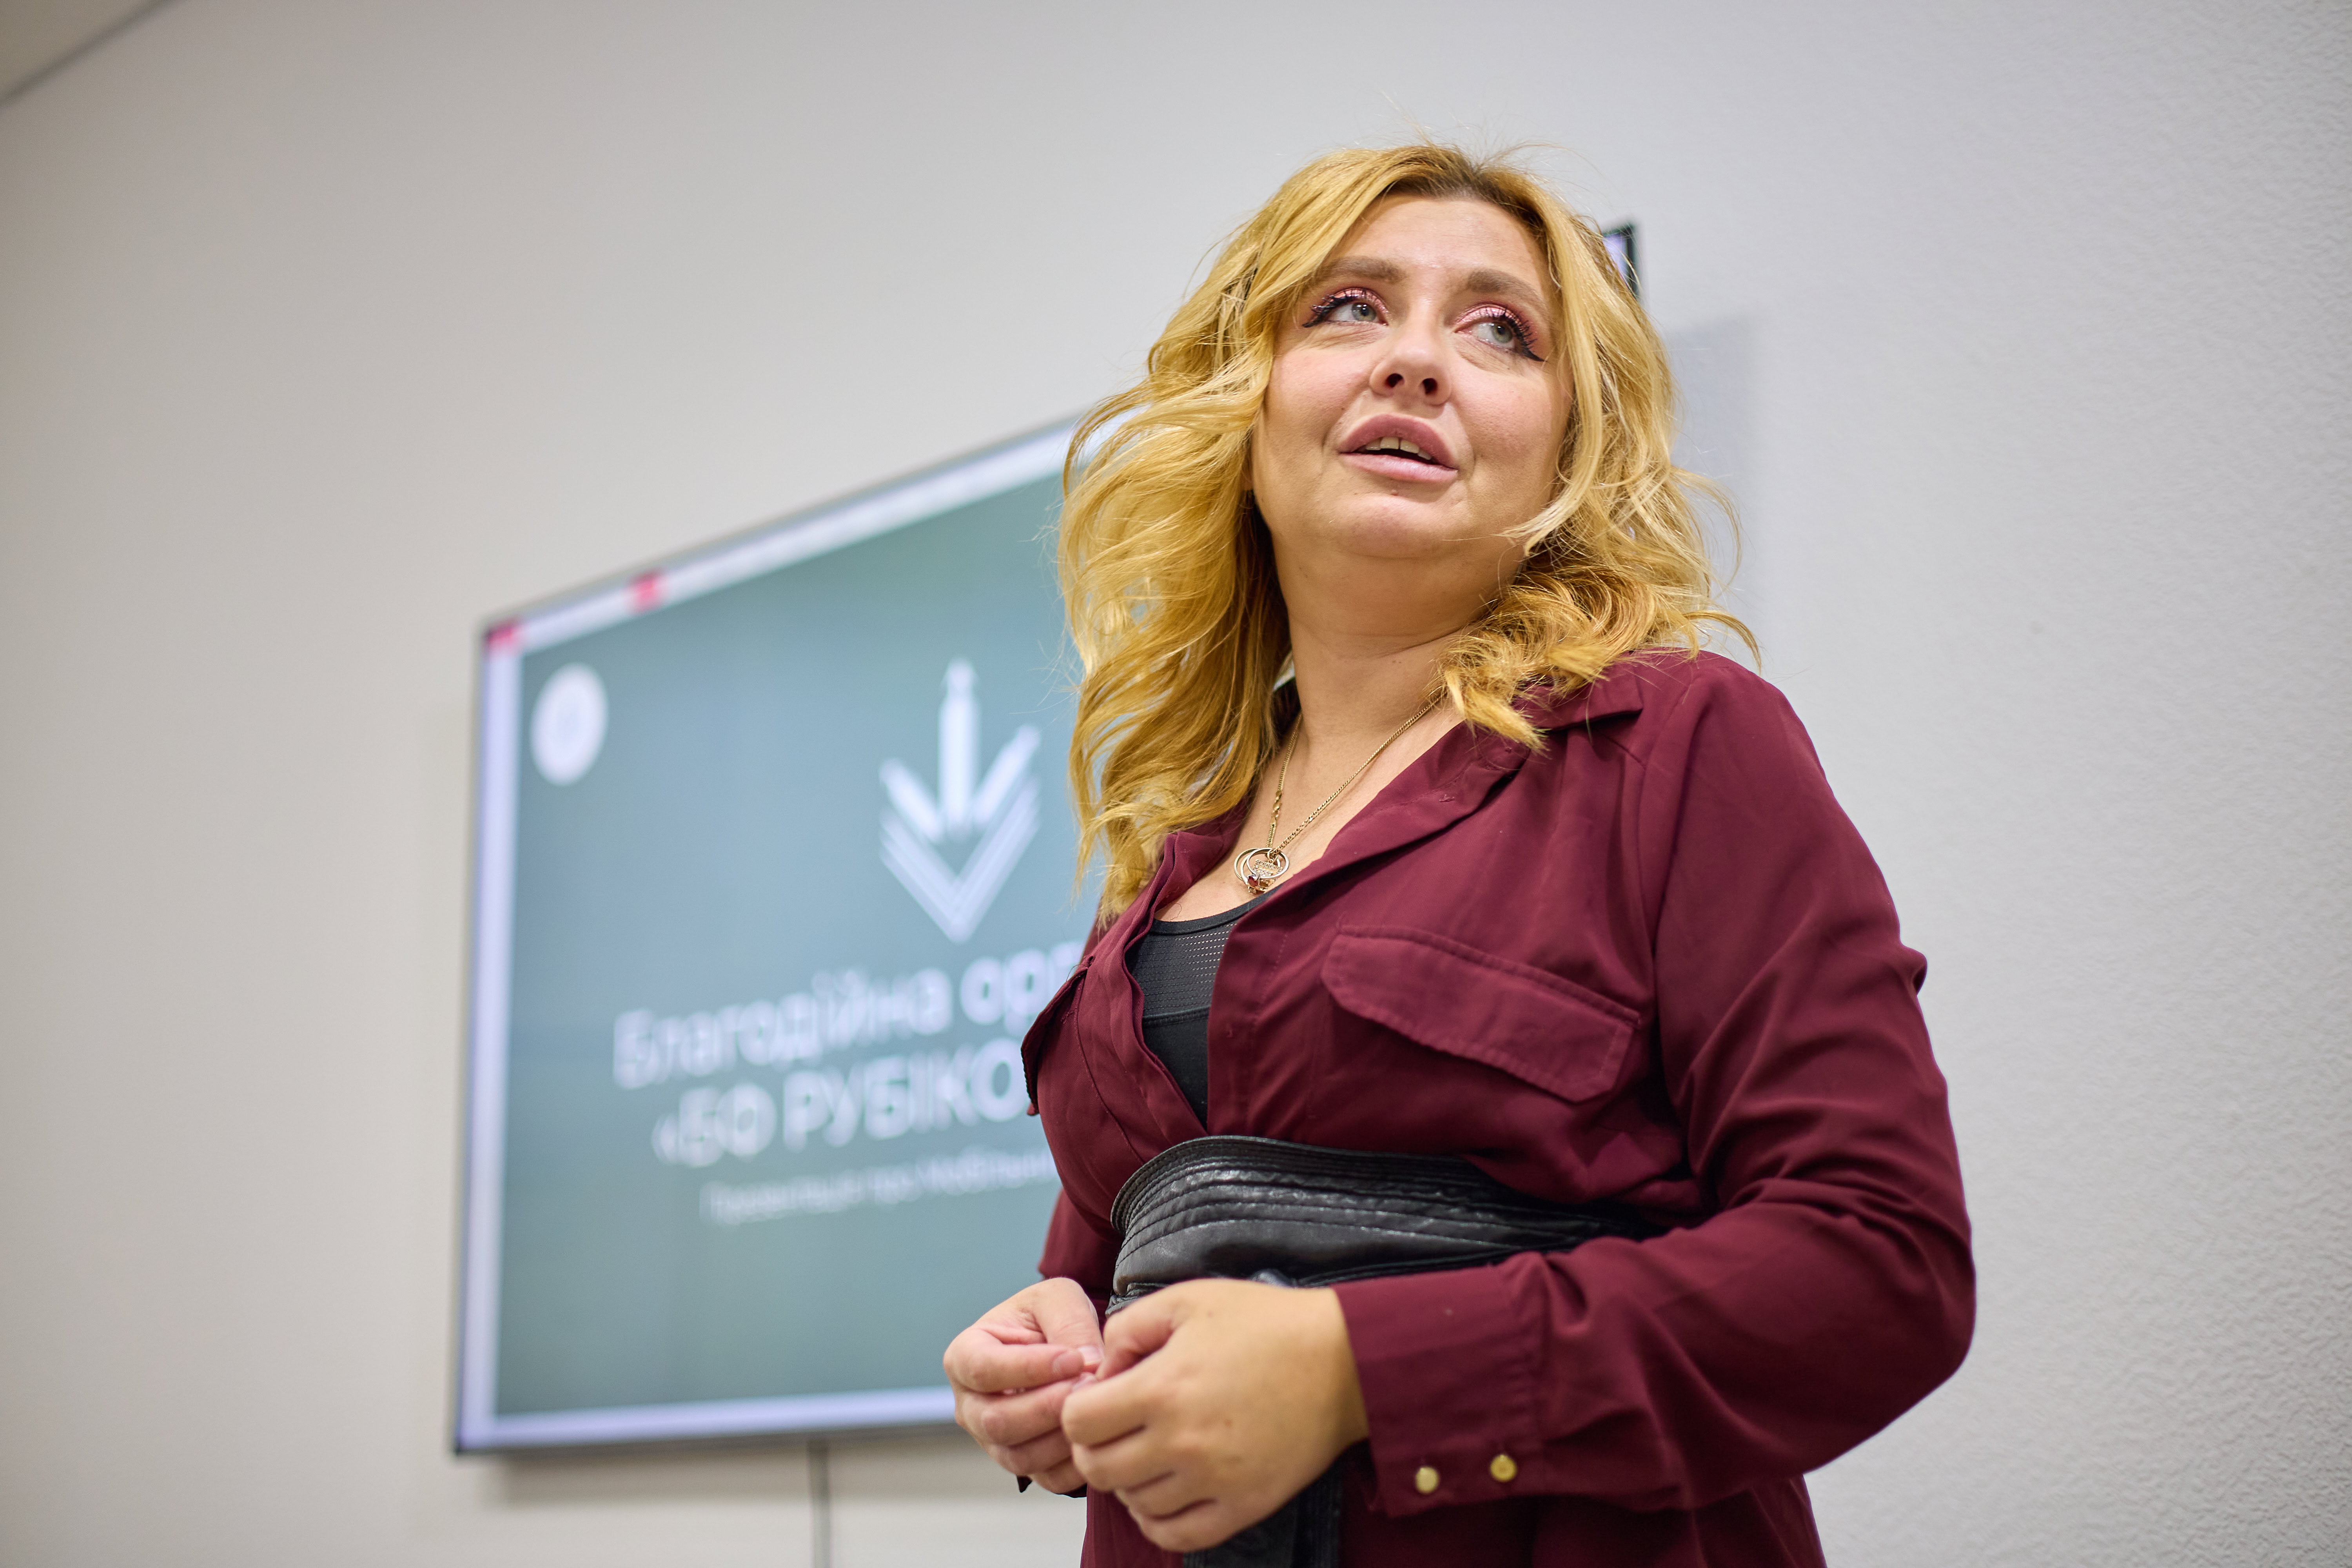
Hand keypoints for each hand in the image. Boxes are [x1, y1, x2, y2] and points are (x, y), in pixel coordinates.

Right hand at [944, 1278, 1104, 1493]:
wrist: (1058, 1346)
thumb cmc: (1046, 1319)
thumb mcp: (1056, 1299)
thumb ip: (1068, 1323)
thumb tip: (1087, 1363)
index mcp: (965, 1356)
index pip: (982, 1369)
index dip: (1028, 1368)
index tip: (1072, 1359)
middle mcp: (971, 1405)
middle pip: (996, 1421)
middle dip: (1047, 1407)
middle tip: (1089, 1385)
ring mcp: (992, 1441)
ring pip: (1019, 1456)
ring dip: (1062, 1436)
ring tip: (1095, 1406)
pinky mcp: (1023, 1463)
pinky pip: (1045, 1478)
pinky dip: (1074, 1464)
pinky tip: (1097, 1436)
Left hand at [1060, 1280, 1368, 1553]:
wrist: (1342, 1360)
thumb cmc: (1267, 1324)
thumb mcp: (1188, 1300)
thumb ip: (1129, 1328)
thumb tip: (1101, 1371)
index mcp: (1162, 1388)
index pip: (1077, 1423)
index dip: (1079, 1407)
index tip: (1102, 1396)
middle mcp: (1181, 1442)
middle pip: (1098, 1469)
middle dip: (1095, 1445)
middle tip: (1119, 1426)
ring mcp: (1213, 1480)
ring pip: (1133, 1502)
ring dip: (1129, 1479)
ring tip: (1149, 1451)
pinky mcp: (1243, 1506)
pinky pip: (1176, 1535)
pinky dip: (1158, 1519)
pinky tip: (1167, 1489)